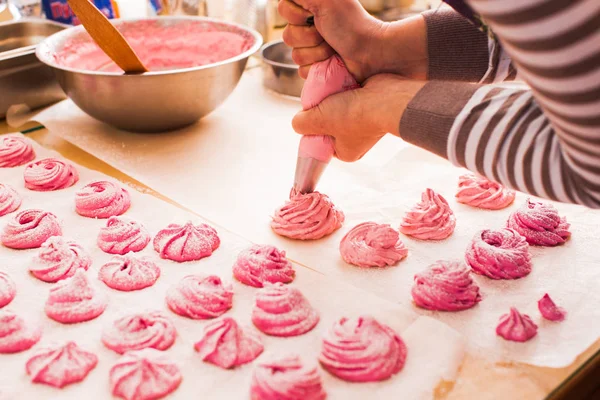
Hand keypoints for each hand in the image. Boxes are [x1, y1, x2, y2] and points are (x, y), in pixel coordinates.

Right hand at [278, 0, 381, 80]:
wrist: (369, 52)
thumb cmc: (350, 23)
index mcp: (308, 8)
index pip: (283, 10)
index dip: (296, 15)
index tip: (313, 15)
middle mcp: (307, 27)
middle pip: (287, 35)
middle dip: (309, 36)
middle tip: (327, 33)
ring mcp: (310, 49)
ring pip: (294, 55)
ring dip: (316, 52)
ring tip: (333, 48)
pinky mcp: (314, 68)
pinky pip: (302, 71)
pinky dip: (318, 67)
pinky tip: (331, 62)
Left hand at [291, 74, 425, 161]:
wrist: (388, 98)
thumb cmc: (355, 114)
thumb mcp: (319, 120)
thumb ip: (302, 123)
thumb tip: (297, 122)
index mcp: (346, 152)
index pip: (320, 141)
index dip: (312, 128)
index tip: (310, 115)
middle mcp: (357, 140)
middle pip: (329, 124)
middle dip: (323, 111)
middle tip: (321, 101)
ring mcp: (366, 122)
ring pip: (339, 109)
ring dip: (334, 99)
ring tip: (331, 90)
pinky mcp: (371, 104)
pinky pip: (351, 97)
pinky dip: (345, 90)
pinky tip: (342, 84)